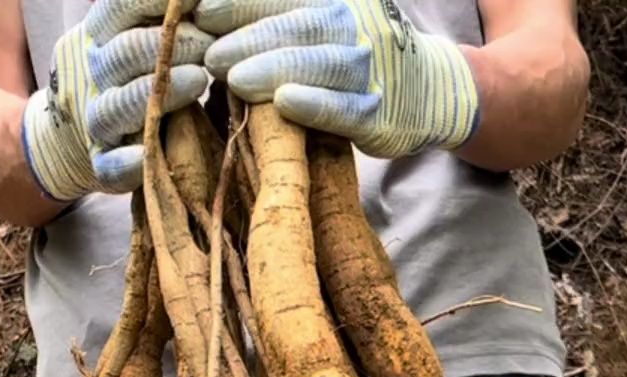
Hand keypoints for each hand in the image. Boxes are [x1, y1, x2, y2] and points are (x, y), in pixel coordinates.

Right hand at [22, 0, 212, 200]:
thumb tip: (202, 1)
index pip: (121, 7)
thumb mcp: (135, 32)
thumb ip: (162, 17)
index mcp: (100, 33)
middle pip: (126, 52)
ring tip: (199, 80)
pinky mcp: (101, 163)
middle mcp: (94, 73)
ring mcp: (94, 120)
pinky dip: (125, 162)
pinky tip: (144, 155)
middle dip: (172, 44)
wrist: (72, 131)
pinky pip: (108, 165)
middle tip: (209, 43)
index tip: (198, 1)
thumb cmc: (128, 72)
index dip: (158, 2)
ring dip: (155, 92)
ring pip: (115, 107)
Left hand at [197, 0, 478, 158]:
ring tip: (234, 78)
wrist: (428, 88)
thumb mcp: (318, 21)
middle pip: (297, 25)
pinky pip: (345, 107)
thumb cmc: (348, 53)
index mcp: (332, 0)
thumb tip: (203, 16)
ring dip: (274, 67)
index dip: (238, 5)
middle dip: (247, 39)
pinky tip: (285, 102)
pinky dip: (315, 103)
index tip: (198, 14)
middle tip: (209, 56)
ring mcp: (368, 69)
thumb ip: (273, 17)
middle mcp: (353, 26)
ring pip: (321, 62)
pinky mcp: (377, 114)